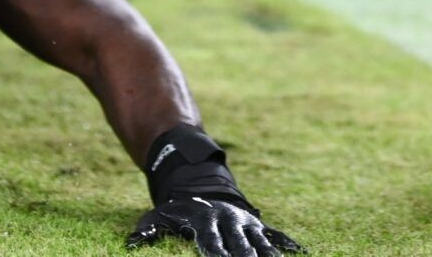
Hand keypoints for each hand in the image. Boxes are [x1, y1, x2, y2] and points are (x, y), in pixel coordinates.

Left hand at [127, 197, 301, 256]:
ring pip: (260, 241)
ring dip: (269, 256)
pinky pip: (275, 234)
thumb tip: (129, 244)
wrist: (201, 182)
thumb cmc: (178, 210)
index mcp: (206, 224)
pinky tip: (302, 253)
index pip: (213, 246)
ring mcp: (245, 221)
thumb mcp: (159, 216)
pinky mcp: (257, 222)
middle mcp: (229, 222)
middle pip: (240, 247)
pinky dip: (288, 243)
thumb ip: (147, 232)